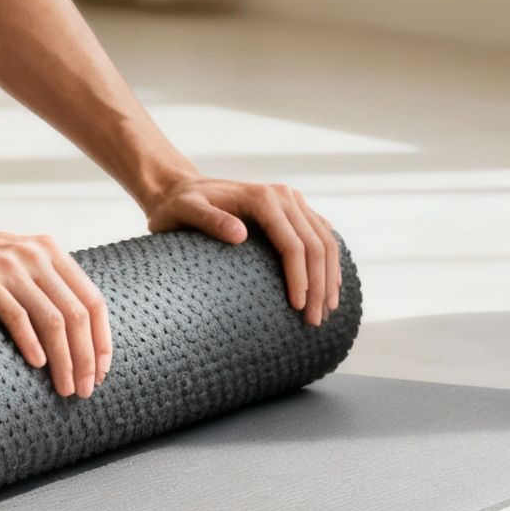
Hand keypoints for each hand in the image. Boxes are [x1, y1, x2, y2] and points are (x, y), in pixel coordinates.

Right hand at [0, 224, 111, 398]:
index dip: (102, 340)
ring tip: (64, 388)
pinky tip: (37, 364)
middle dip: (87, 358)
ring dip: (64, 359)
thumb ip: (43, 284)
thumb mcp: (15, 264)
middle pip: (77, 314)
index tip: (102, 372)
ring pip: (52, 318)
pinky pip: (15, 313)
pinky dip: (30, 341)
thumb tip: (77, 335)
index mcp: (49, 251)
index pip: (92, 300)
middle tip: (84, 390)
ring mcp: (8, 264)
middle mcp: (35, 254)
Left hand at [140, 174, 341, 326]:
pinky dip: (328, 262)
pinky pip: (321, 234)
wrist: (183, 188)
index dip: (299, 278)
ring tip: (326, 311)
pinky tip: (327, 286)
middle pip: (315, 245)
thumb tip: (240, 236)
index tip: (298, 308)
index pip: (293, 244)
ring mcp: (292, 200)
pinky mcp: (294, 209)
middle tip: (314, 322)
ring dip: (329, 277)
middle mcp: (284, 195)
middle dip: (319, 285)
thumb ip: (209, 221)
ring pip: (325, 240)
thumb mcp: (186, 212)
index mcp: (263, 198)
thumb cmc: (180, 206)